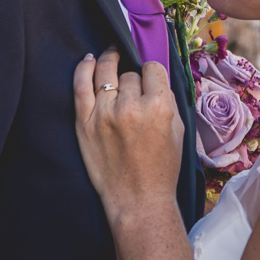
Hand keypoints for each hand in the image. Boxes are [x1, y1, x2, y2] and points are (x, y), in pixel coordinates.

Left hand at [73, 50, 184, 218]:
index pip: (152, 69)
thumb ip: (167, 99)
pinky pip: (80, 84)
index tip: (150, 80)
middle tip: (135, 92)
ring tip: (111, 60)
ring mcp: (105, 114)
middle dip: (133, 79)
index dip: (152, 73)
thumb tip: (155, 77)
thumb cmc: (162, 168)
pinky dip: (84, 68)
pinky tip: (89, 60)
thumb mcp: (178, 130)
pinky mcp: (85, 122)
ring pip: (107, 73)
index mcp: (159, 107)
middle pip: (130, 74)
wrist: (138, 199)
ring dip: (111, 65)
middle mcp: (131, 107)